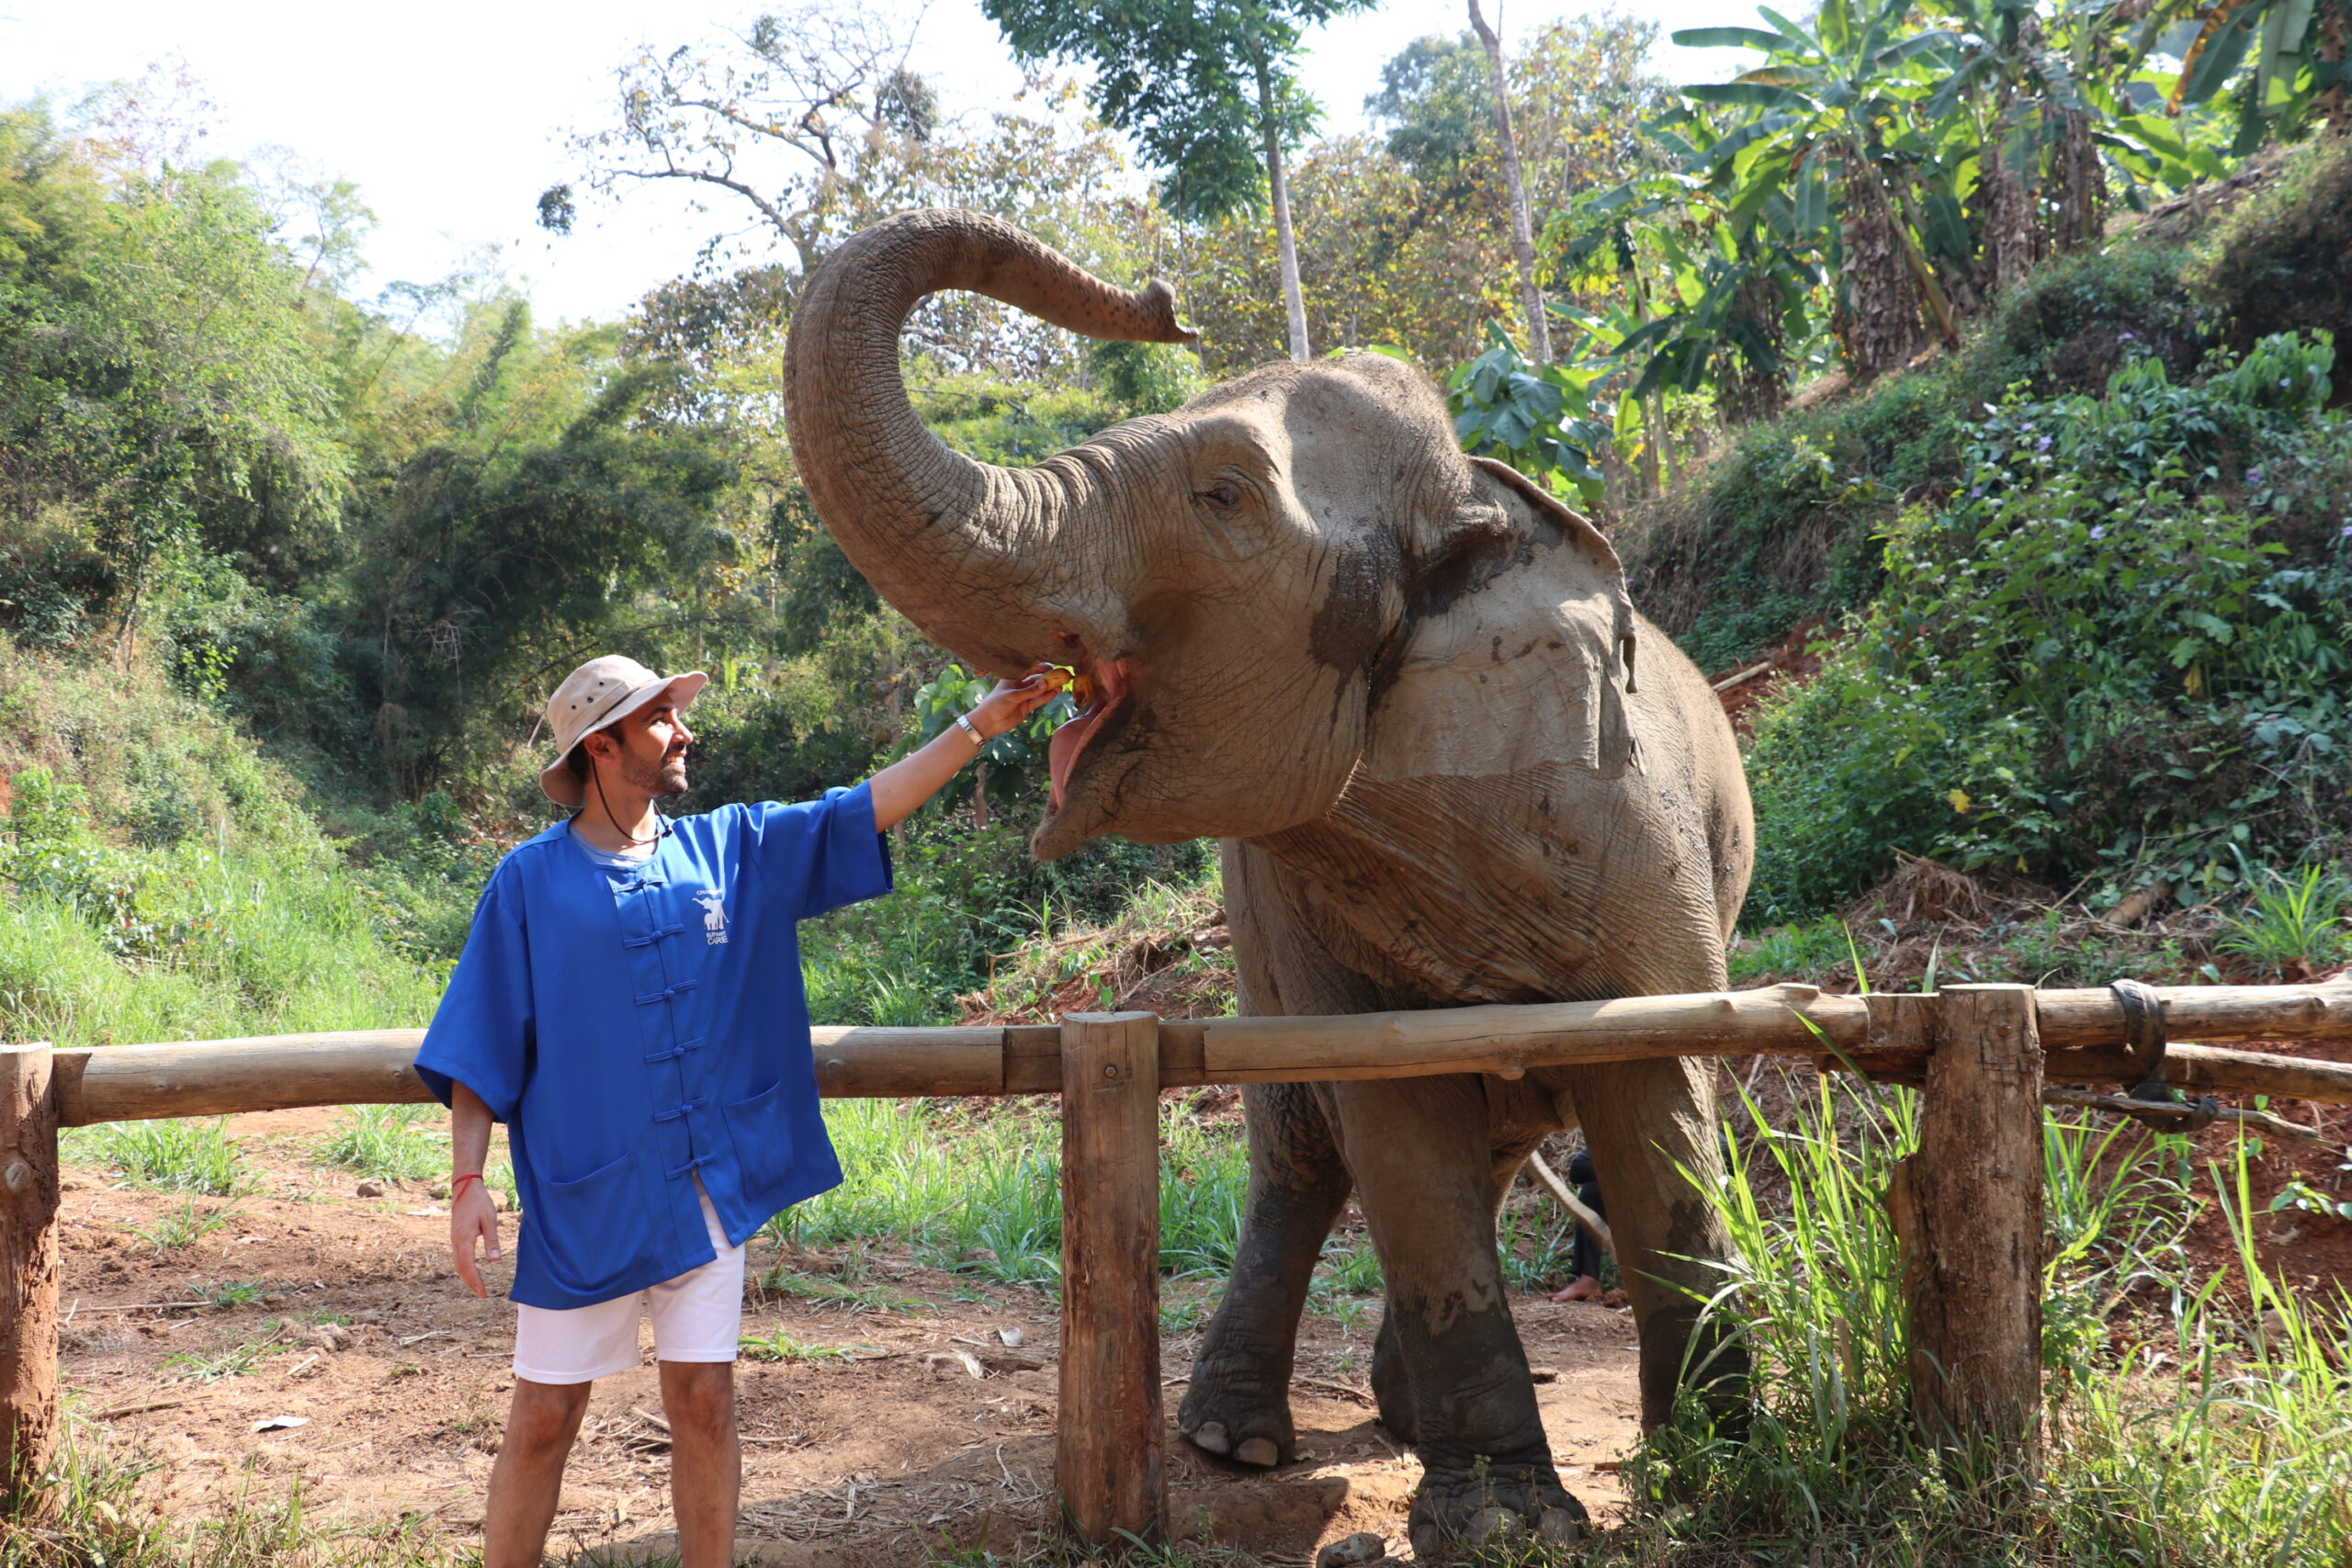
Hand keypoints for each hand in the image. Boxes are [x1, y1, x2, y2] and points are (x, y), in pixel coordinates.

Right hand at [450, 1178, 502, 1297]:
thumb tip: (495, 1261)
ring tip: (477, 1287)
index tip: (483, 1293)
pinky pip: (458, 1257)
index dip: (476, 1281)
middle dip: (471, 1283)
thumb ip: (492, 1240)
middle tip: (482, 1295)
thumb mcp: (490, 1220)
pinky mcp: (455, 1237)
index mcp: (464, 1239)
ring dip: (466, 1277)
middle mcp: (456, 1241)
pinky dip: (464, 1268)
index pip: (469, 1266)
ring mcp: (454, 1239)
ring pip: (457, 1264)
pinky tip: (471, 1271)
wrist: (464, 1188)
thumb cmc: (479, 1202)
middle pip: (461, 1268)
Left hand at [966, 662, 1067, 739]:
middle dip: (1047, 678)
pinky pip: (1038, 701)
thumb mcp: (1012, 695)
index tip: (1051, 666)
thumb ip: (1030, 691)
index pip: (1028, 670)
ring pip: (1038, 691)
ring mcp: (1023, 697)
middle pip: (1035, 681)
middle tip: (1060, 675)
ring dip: (1049, 688)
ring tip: (1061, 685)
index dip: (1040, 668)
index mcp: (1012, 679)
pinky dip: (1046, 697)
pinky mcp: (1026, 707)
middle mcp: (1019, 687)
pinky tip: (1055, 693)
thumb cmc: (995, 704)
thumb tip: (1045, 683)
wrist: (988, 722)